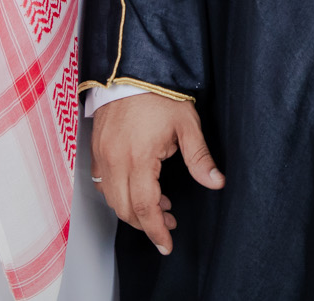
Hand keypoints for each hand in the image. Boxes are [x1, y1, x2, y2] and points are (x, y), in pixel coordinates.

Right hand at [90, 92, 224, 255]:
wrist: (132, 69)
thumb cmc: (159, 94)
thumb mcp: (187, 124)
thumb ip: (200, 158)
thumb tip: (216, 182)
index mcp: (138, 158)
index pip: (145, 208)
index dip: (157, 231)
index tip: (167, 244)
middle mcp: (115, 160)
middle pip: (125, 210)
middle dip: (146, 224)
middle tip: (168, 222)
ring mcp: (102, 154)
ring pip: (112, 199)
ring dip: (132, 209)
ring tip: (158, 204)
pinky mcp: (96, 148)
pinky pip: (103, 182)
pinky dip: (119, 193)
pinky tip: (137, 187)